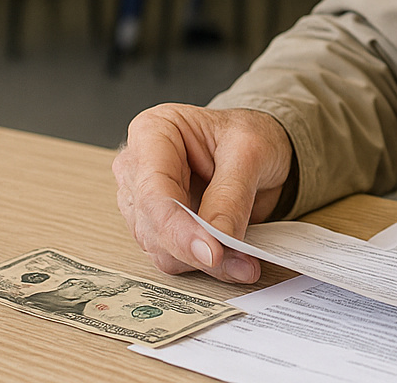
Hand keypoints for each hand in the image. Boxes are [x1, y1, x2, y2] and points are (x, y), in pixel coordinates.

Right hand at [113, 104, 294, 283]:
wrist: (258, 150)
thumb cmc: (250, 136)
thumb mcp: (251, 151)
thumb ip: (232, 195)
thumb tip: (218, 240)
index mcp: (152, 131)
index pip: (153, 191)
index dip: (179, 228)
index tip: (212, 253)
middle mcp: (138, 167)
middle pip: (151, 225)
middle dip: (196, 249)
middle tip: (240, 261)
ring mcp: (143, 201)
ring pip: (159, 249)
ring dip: (202, 262)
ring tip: (243, 260)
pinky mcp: (157, 228)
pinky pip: (172, 257)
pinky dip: (203, 265)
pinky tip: (232, 260)